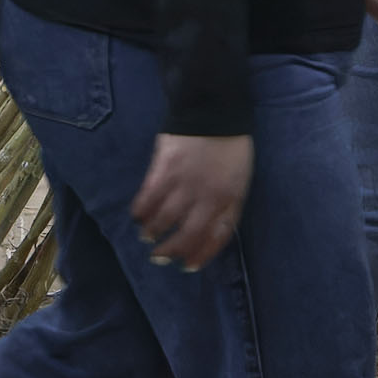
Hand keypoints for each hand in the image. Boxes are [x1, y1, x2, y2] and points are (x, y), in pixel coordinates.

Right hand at [131, 132, 253, 270]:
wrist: (213, 112)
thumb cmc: (230, 148)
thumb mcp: (239, 180)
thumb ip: (226, 205)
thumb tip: (208, 229)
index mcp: (229, 200)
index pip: (215, 238)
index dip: (200, 255)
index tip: (187, 265)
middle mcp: (207, 197)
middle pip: (187, 234)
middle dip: (171, 250)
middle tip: (158, 258)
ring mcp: (185, 184)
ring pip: (164, 219)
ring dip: (152, 232)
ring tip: (146, 237)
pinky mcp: (164, 169)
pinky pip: (148, 198)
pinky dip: (141, 211)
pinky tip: (138, 216)